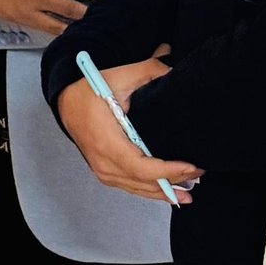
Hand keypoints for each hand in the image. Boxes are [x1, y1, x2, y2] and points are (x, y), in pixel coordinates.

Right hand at [55, 71, 200, 204]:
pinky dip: (151, 191)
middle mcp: (104, 163)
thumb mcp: (118, 76)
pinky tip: (168, 193)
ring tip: (189, 194)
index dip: (168, 171)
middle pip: (143, 182)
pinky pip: (131, 187)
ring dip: (164, 192)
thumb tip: (173, 71)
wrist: (66, 102)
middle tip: (199, 174)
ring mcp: (103, 171)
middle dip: (173, 182)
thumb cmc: (89, 91)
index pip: (141, 167)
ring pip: (138, 189)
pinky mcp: (105, 173)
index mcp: (108, 142)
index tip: (191, 167)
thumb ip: (148, 71)